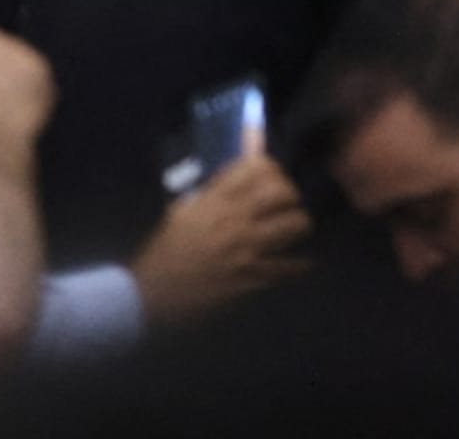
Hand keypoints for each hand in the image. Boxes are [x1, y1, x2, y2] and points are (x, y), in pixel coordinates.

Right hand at [130, 155, 312, 323]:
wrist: (158, 291)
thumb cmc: (167, 248)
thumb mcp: (182, 211)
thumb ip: (210, 192)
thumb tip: (234, 178)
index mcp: (212, 200)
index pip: (254, 167)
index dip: (269, 167)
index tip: (270, 174)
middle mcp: (234, 219)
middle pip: (283, 192)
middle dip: (290, 194)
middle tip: (285, 202)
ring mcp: (248, 248)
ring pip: (296, 224)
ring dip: (298, 224)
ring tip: (291, 229)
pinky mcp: (257, 276)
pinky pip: (293, 266)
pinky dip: (299, 265)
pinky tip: (297, 263)